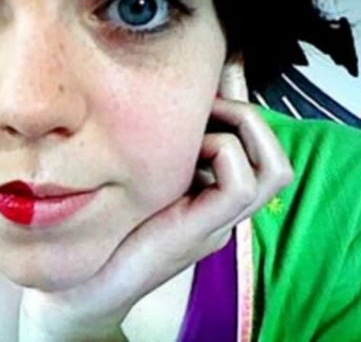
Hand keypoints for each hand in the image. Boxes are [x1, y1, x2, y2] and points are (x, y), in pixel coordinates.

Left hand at [18, 61, 292, 341]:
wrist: (85, 285)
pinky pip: (239, 184)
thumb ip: (159, 147)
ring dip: (244, 129)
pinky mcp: (202, 232)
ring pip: (273, 169)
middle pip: (275, 158)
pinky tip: (189, 149)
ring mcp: (219, 224)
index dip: (242, 106)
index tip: (216, 74)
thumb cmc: (109, 225)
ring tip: (206, 118)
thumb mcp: (141, 175)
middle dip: (248, 113)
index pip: (256, 149)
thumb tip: (162, 96)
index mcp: (213, 196)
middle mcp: (225, 210)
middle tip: (211, 98)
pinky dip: (222, 153)